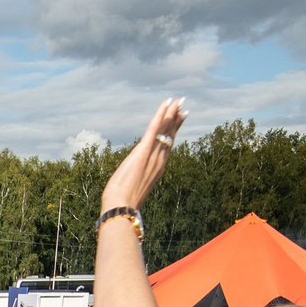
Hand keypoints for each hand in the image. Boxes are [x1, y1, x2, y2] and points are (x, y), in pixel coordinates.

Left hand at [101, 96, 186, 213]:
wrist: (122, 206)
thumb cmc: (124, 201)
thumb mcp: (135, 186)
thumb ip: (139, 179)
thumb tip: (135, 180)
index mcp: (158, 168)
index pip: (168, 145)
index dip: (174, 130)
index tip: (180, 118)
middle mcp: (159, 160)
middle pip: (170, 135)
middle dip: (176, 118)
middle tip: (183, 104)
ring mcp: (152, 155)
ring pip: (164, 129)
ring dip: (171, 113)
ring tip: (178, 100)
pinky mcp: (143, 151)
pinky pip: (153, 129)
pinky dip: (160, 115)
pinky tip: (166, 104)